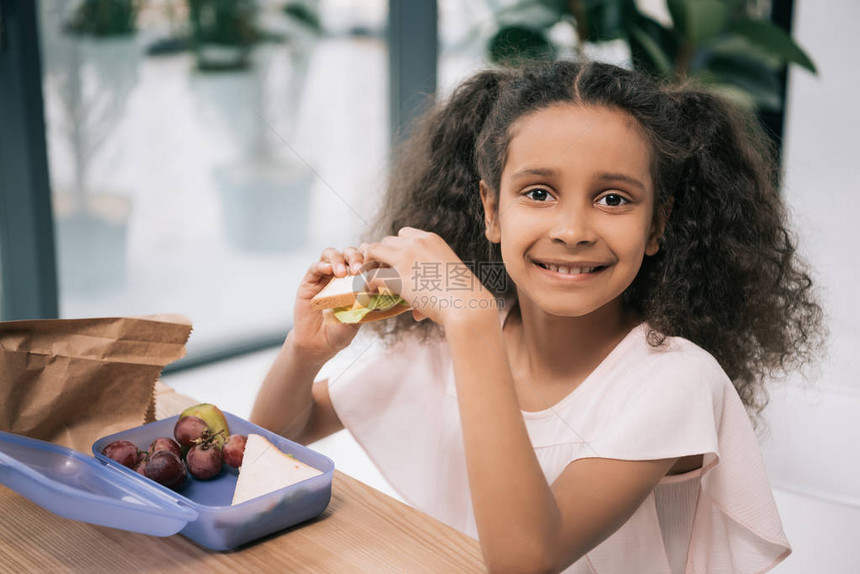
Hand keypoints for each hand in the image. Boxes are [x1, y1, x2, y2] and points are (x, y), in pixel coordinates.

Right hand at [290, 247, 365, 362]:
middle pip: (348, 253)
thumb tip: (374, 287)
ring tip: (341, 272)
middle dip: (355, 257)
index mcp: (355, 281)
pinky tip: (328, 270)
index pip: (363, 260)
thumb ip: (362, 304)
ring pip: (331, 254)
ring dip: (338, 259)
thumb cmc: (340, 332)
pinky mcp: (309, 282)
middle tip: (358, 269)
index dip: (369, 259)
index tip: (374, 268)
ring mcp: (324, 277)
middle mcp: (340, 275)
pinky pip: (314, 267)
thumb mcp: (356, 320)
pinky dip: (321, 265)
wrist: (318, 345)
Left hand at [359, 227, 495, 325]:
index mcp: (431, 239)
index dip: (397, 247)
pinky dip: (367, 283)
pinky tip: (369, 293)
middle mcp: (416, 243)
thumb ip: (430, 288)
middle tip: (381, 272)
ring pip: (374, 251)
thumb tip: (417, 313)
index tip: (397, 261)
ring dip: (370, 263)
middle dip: (382, 255)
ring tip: (369, 279)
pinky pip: (371, 275)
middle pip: (386, 241)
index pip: (404, 233)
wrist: (466, 304)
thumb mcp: (448, 279)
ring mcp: (405, 258)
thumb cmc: (463, 295)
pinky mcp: (397, 277)